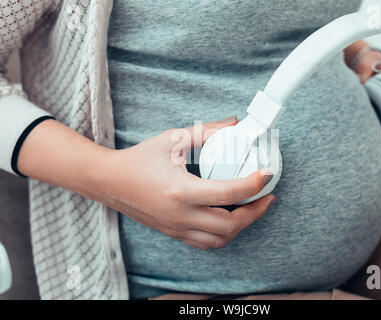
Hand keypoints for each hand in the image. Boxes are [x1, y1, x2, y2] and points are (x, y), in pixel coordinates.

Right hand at [94, 117, 275, 249]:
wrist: (109, 182)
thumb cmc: (139, 159)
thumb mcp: (173, 138)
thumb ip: (206, 131)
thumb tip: (233, 124)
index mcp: (180, 190)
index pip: (227, 192)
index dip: (253, 184)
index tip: (266, 174)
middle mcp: (180, 215)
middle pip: (229, 226)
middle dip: (254, 212)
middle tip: (266, 196)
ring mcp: (177, 228)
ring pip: (219, 239)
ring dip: (240, 226)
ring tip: (250, 207)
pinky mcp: (174, 232)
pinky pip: (206, 243)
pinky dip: (223, 234)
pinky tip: (228, 217)